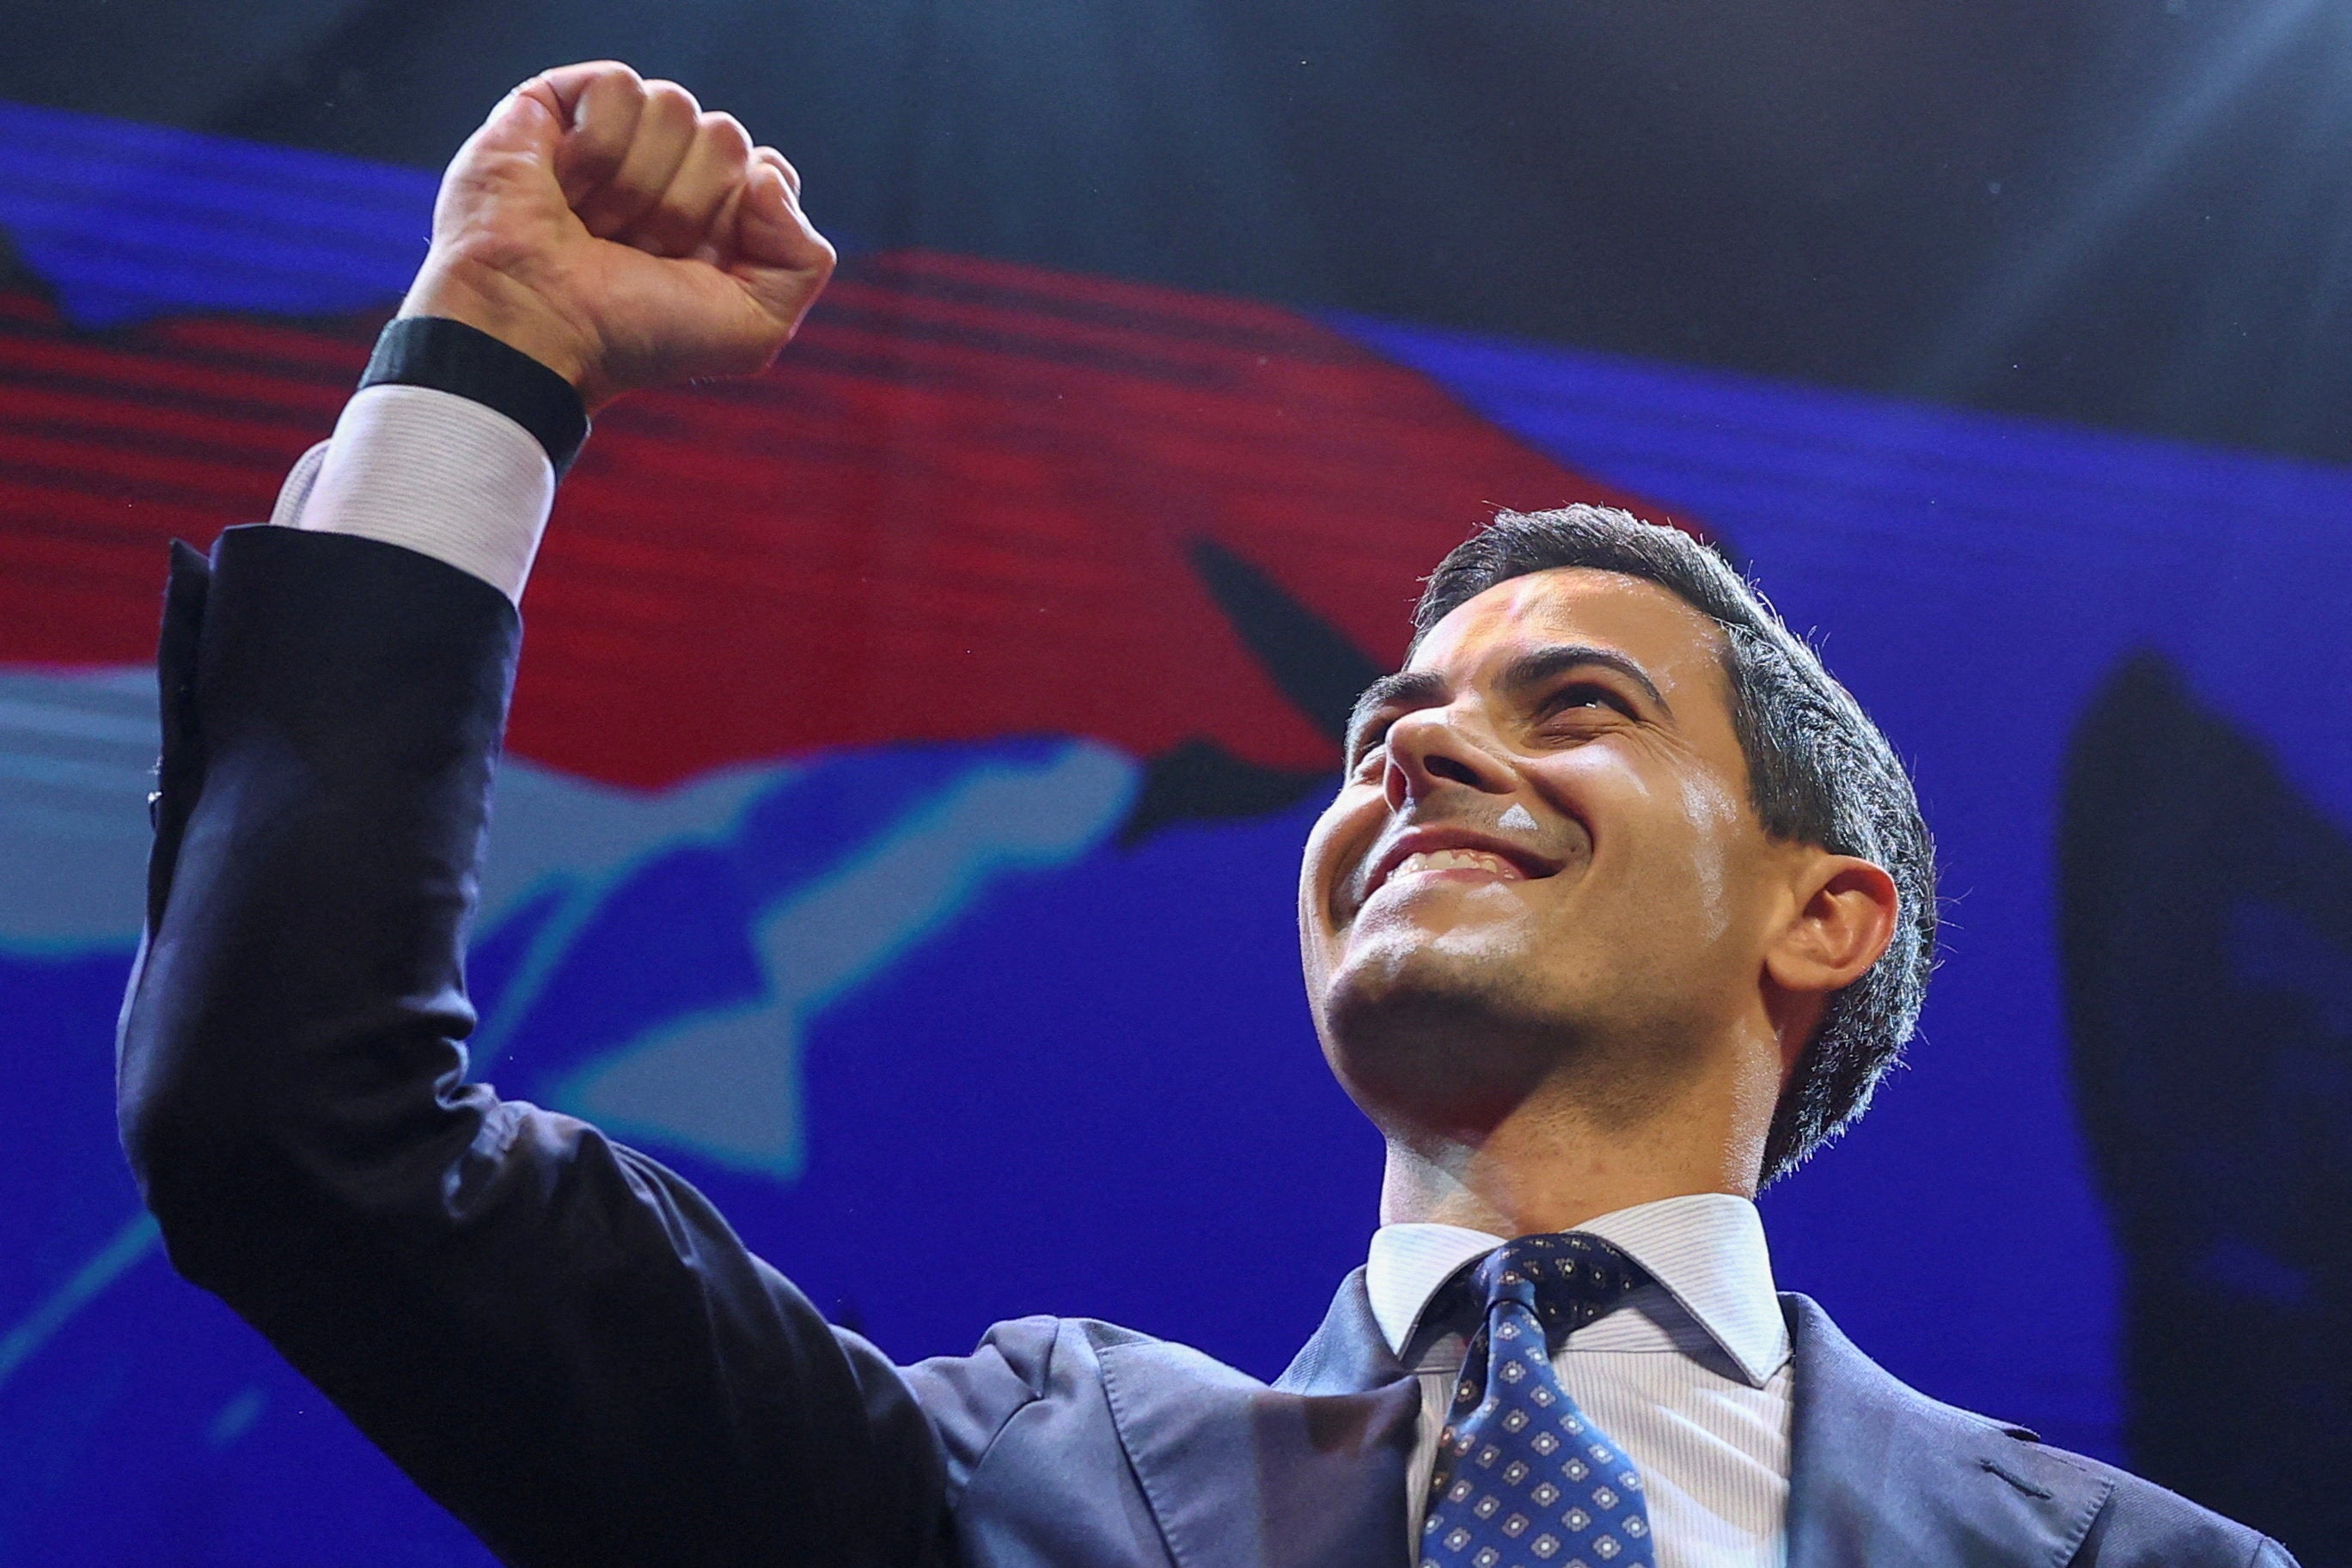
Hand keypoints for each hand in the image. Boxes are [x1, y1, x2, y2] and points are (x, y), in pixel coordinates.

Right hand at [399, 62, 835, 411]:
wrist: (539, 328)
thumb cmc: (634, 337)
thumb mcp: (754, 331)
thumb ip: (805, 260)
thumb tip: (768, 172)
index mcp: (718, 219)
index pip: (768, 172)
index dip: (740, 219)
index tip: (694, 265)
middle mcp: (670, 172)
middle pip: (727, 137)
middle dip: (685, 205)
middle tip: (634, 249)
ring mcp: (616, 138)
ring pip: (676, 106)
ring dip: (637, 182)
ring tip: (593, 223)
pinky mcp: (560, 105)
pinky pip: (621, 86)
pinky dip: (599, 146)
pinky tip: (565, 185)